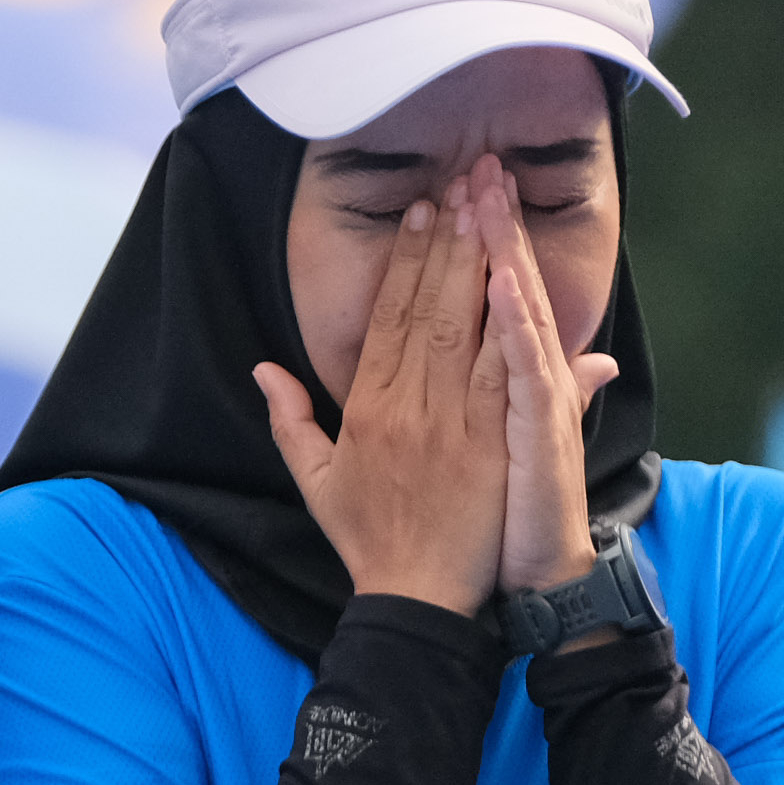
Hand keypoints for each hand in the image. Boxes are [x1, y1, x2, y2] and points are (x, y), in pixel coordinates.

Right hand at [254, 193, 508, 615]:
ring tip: (491, 211)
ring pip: (466, 328)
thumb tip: (263, 368)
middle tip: (463, 186)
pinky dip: (513, 327)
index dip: (406, 262)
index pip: (388, 318)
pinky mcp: (491, 445)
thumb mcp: (316, 480)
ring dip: (480, 265)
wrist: (415, 598)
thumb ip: (289, 420)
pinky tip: (520, 283)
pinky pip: (504, 375)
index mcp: (366, 409)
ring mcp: (451, 423)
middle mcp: (407, 406)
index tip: (421, 213)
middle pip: (429, 308)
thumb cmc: (369, 540)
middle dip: (447, 242)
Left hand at [461, 158, 625, 595]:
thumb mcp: (509, 447)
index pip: (487, 295)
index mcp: (501, 380)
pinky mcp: (536, 432)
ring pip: (517, 313)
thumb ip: (540, 395)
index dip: (473, 243)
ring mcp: (533, 401)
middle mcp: (524, 381)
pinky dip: (513, 325)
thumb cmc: (508, 519)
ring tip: (488, 199)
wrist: (537, 578)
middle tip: (478, 164)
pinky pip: (523, 371)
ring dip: (504, 254)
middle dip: (490, 225)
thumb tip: (595, 360)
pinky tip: (501, 284)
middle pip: (504, 288)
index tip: (455, 191)